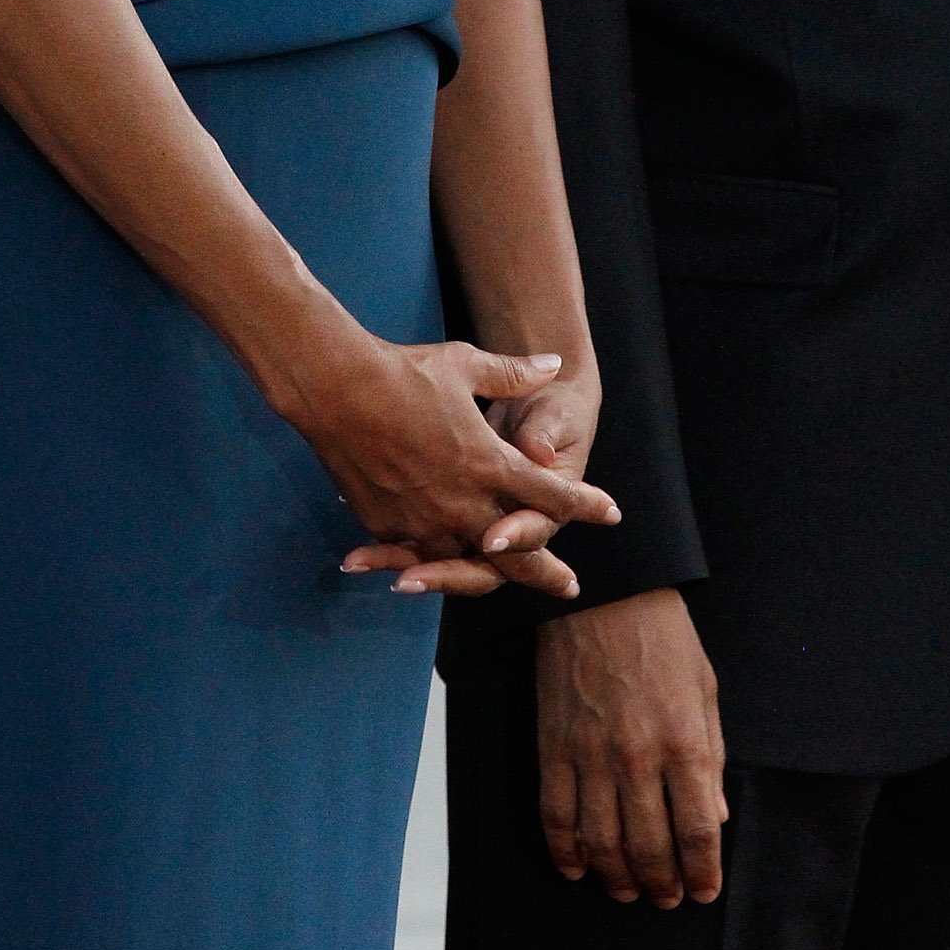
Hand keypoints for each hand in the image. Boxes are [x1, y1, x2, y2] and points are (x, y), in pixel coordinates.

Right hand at [297, 336, 617, 603]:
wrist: (338, 388)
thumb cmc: (406, 372)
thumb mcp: (467, 364)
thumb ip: (513, 374)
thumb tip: (554, 363)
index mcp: (492, 462)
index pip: (553, 494)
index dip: (585, 505)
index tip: (610, 513)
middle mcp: (465, 500)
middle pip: (519, 549)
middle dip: (547, 571)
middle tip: (569, 586)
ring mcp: (425, 518)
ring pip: (467, 561)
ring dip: (489, 575)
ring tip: (503, 584)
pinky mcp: (388, 523)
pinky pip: (417, 551)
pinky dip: (431, 560)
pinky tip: (437, 567)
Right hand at [536, 588, 725, 907]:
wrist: (604, 592)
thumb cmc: (663, 637)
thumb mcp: (706, 691)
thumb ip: (711, 757)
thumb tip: (717, 816)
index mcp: (684, 743)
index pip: (698, 832)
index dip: (703, 872)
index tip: (704, 891)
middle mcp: (638, 758)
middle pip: (650, 848)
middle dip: (661, 885)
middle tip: (666, 899)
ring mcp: (590, 755)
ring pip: (601, 843)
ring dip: (616, 878)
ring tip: (626, 892)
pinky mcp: (553, 747)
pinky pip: (555, 814)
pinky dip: (565, 850)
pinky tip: (577, 868)